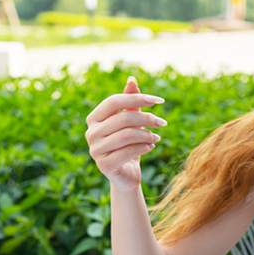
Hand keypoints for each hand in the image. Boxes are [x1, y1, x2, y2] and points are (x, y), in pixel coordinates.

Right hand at [85, 76, 165, 191]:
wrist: (125, 174)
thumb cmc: (127, 145)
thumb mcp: (130, 122)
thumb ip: (130, 101)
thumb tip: (132, 79)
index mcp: (93, 119)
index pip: (114, 101)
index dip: (138, 98)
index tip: (159, 101)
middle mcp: (90, 133)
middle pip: (123, 118)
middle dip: (147, 118)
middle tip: (162, 123)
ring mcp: (95, 150)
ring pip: (127, 135)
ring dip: (147, 135)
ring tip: (157, 137)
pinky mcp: (104, 165)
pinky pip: (129, 151)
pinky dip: (144, 147)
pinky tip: (151, 146)